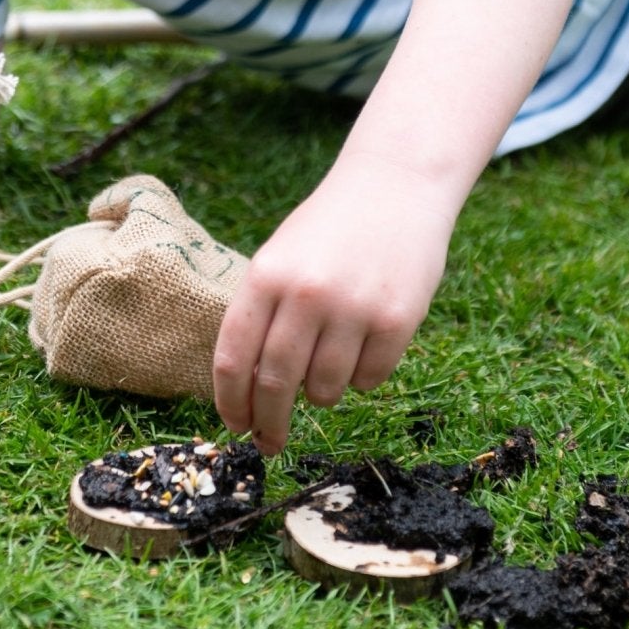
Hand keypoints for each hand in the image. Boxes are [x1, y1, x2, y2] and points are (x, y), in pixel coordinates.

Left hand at [212, 153, 455, 455]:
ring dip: (321, 392)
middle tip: (270, 443)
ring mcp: (354, 307)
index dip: (230, 403)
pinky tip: (365, 343)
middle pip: (275, 385)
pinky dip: (362, 376)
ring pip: (324, 390)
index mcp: (266, 274)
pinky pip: (369, 379)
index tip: (235, 426)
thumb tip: (246, 392)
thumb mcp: (281, 256)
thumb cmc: (330, 229)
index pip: (233, 357)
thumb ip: (261, 314)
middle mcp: (306, 292)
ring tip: (329, 360)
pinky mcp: (398, 319)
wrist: (395, 185)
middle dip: (268, 424)